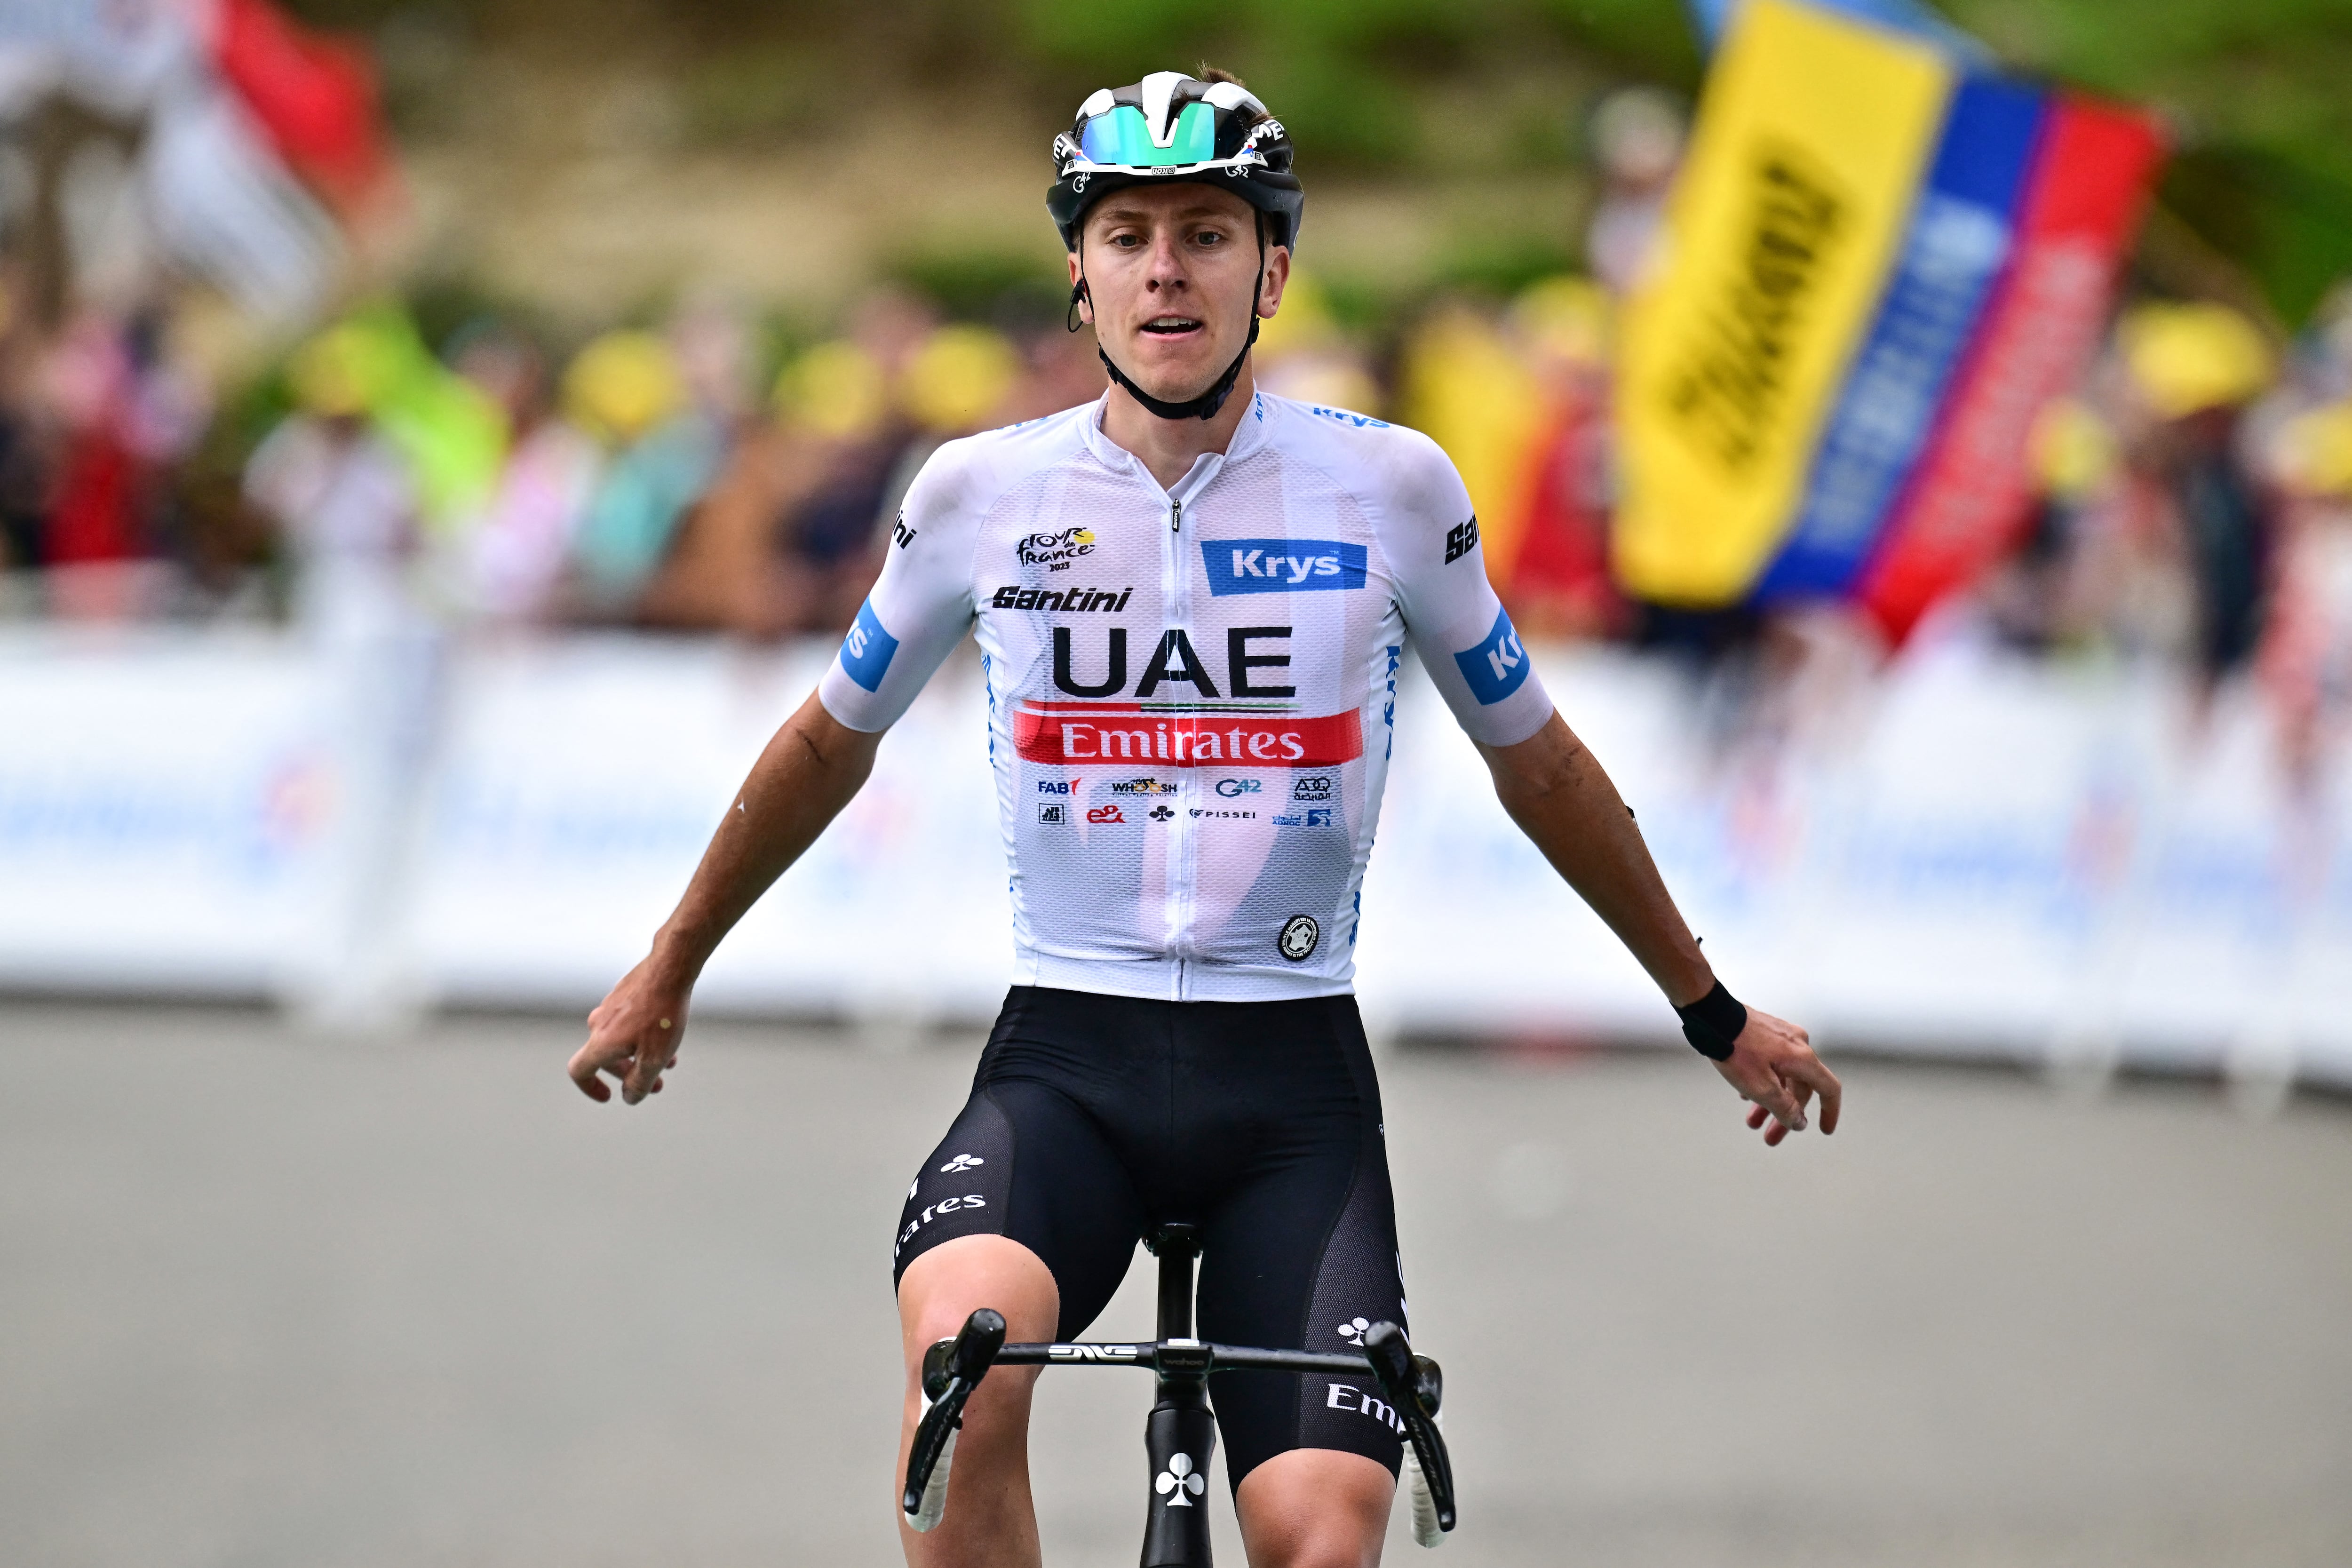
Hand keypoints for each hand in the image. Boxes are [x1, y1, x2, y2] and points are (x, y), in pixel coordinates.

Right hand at [568, 952, 692, 1103]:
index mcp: (600, 1042)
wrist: (671, 969)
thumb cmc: (662, 1016)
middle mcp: (599, 1023)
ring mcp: (610, 1007)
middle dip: (631, 1075)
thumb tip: (629, 1097)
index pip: (579, 1071)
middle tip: (658, 1085)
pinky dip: (643, 1036)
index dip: (590, 1088)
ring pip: (621, 1040)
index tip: (609, 1096)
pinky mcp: (623, 994)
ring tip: (671, 1062)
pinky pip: (628, 1022)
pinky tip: (668, 1036)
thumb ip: (639, 1083)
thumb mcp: (654, 1059)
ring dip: (641, 1055)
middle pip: (606, 1058)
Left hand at [1712, 1008, 1839, 1146]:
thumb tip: (1800, 1122)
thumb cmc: (1736, 1051)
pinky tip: (1745, 1095)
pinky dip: (1763, 1083)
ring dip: (1770, 1102)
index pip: (1829, 1089)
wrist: (1711, 1016)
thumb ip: (1785, 1109)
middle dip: (1786, 1115)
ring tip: (1752, 1122)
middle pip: (1800, 1088)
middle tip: (1770, 1137)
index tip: (1823, 1130)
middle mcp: (1798, 1045)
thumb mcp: (1762, 1089)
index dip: (1829, 1112)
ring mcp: (1782, 1036)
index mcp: (1803, 1059)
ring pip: (1783, 1077)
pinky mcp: (1766, 1032)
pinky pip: (1772, 1064)